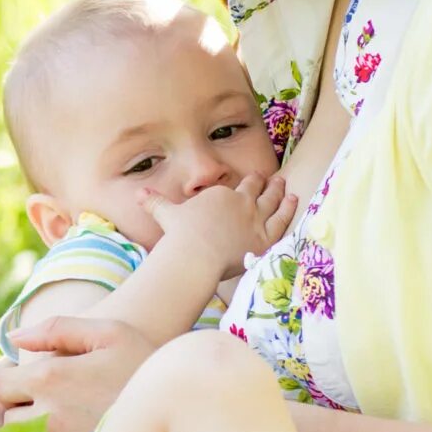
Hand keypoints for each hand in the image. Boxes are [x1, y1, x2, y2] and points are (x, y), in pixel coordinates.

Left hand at [0, 316, 160, 431]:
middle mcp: (50, 416)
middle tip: (52, 403)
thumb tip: (14, 338)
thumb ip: (56, 329)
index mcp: (51, 378)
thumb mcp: (107, 332)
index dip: (13, 383)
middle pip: (7, 419)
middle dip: (22, 410)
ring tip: (63, 423)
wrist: (182, 406)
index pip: (0, 386)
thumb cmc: (143, 362)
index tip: (34, 382)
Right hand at [143, 173, 296, 280]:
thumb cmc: (181, 236)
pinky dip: (288, 210)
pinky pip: (282, 221)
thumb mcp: (167, 215)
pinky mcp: (265, 238)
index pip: (235, 187)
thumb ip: (156, 203)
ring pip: (273, 201)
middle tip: (272, 177)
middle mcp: (241, 202)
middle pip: (256, 189)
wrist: (196, 255)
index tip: (249, 180)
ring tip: (284, 185)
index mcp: (220, 194)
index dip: (244, 184)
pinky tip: (294, 201)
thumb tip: (138, 195)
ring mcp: (256, 219)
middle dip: (264, 182)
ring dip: (279, 191)